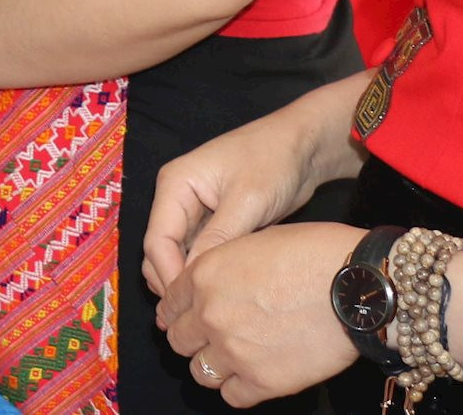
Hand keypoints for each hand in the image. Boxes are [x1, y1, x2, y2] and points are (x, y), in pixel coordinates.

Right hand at [141, 99, 344, 297]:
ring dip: (189, 280)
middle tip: (196, 318)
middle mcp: (177, 198)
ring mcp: (194, 211)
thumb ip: (218, 239)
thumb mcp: (247, 201)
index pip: (157, 240)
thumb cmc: (273, 162)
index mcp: (175, 185)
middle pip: (161, 250)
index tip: (191, 305)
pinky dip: (205, 272)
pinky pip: (200, 253)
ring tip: (206, 311)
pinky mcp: (214, 222)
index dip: (169, 275)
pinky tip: (219, 295)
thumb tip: (195, 281)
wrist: (305, 146)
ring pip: (179, 255)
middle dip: (173, 282)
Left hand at [156, 223, 361, 405]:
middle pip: (179, 340)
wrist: (354, 285)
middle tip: (213, 338)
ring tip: (234, 359)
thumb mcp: (252, 242)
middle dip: (193, 339)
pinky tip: (254, 375)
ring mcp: (233, 351)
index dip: (178, 313)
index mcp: (203, 276)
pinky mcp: (262, 381)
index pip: (169, 305)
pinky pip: (232, 396)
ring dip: (213, 366)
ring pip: (200, 372)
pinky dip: (239, 388)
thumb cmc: (312, 253)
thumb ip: (221, 267)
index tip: (187, 318)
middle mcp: (210, 315)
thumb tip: (210, 284)